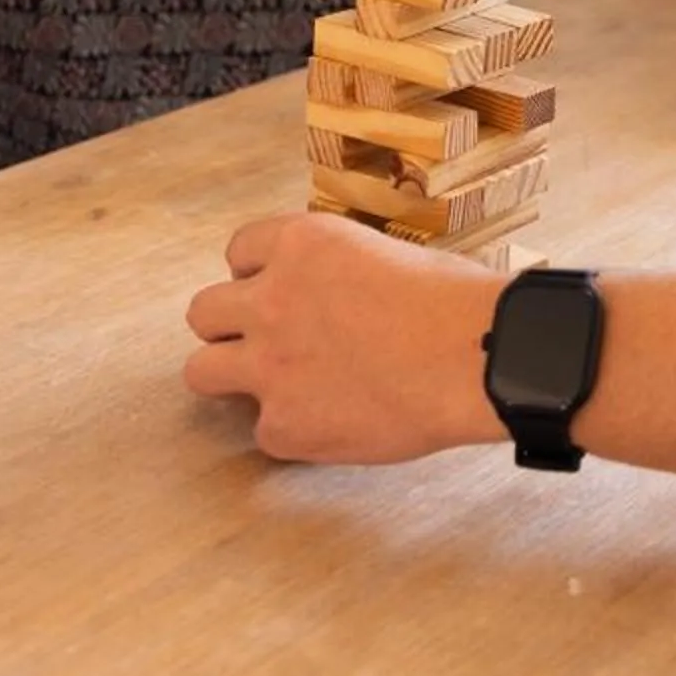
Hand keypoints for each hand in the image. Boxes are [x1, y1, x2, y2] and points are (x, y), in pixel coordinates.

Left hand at [183, 211, 503, 461]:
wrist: (474, 360)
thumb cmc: (456, 304)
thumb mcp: (393, 254)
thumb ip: (344, 273)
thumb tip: (344, 295)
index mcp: (302, 245)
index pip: (239, 250)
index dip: (259, 274)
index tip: (280, 290)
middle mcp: (271, 299)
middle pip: (203, 312)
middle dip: (231, 326)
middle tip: (269, 341)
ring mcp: (269, 366)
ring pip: (201, 371)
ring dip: (233, 377)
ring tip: (278, 387)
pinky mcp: (283, 424)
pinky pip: (263, 430)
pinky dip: (293, 430)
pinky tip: (334, 423)